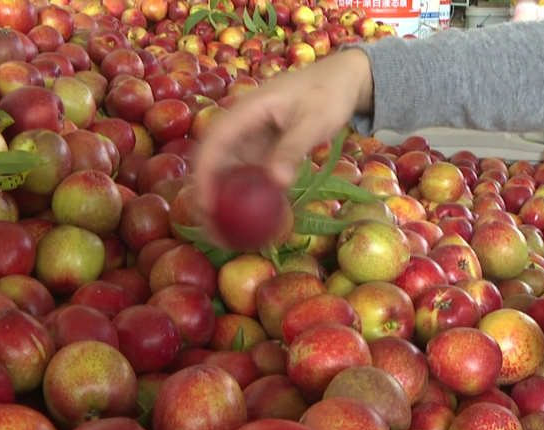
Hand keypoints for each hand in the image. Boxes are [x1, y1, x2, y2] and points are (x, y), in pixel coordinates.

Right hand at [192, 49, 374, 233]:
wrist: (341, 80)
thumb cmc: (327, 93)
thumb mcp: (314, 120)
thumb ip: (294, 148)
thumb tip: (277, 182)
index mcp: (245, 112)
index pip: (212, 145)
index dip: (203, 176)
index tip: (206, 205)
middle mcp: (241, 127)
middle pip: (212, 162)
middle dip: (206, 196)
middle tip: (213, 231)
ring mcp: (250, 139)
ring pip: (228, 173)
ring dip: (224, 202)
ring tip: (228, 235)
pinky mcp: (262, 151)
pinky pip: (248, 177)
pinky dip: (246, 197)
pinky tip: (254, 222)